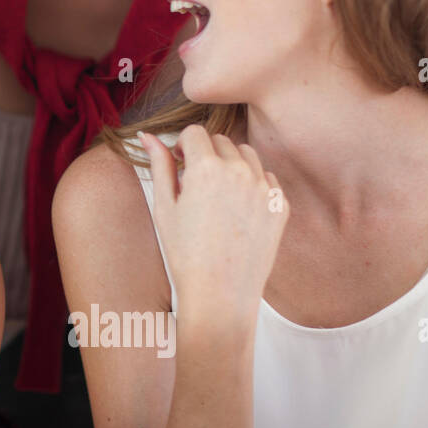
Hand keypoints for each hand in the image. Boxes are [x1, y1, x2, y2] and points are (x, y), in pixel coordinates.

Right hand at [141, 125, 288, 323]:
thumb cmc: (185, 253)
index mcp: (206, 168)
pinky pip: (266, 178)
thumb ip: (160, 165)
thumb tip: (147, 135)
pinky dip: (252, 184)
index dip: (182, 145)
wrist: (220, 295)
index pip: (194, 132)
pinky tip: (237, 210)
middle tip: (195, 184)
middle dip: (206, 153)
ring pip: (246, 155)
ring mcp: (264, 188)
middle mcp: (239, 171)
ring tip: (218, 194)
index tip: (179, 164)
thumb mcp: (164, 207)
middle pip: (221, 140)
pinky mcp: (280, 205)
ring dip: (231, 163)